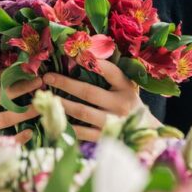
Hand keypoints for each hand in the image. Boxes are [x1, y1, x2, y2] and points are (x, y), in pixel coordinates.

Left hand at [43, 60, 159, 141]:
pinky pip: (81, 132)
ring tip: (46, 97)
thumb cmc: (129, 104)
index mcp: (126, 88)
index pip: (109, 71)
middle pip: (89, 92)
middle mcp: (120, 104)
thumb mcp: (125, 86)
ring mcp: (112, 123)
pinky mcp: (104, 138)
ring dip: (62, 103)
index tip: (73, 53)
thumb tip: (83, 54)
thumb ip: (108, 74)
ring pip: (82, 112)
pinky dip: (67, 124)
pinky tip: (54, 117)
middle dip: (65, 83)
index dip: (90, 61)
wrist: (145, 133)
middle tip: (47, 77)